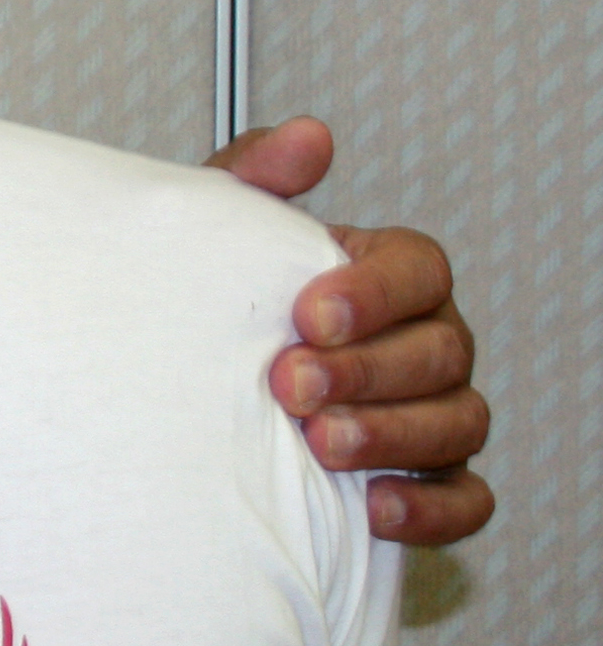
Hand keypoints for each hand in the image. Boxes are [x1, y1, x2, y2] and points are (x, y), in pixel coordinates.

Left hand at [210, 117, 492, 546]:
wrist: (181, 397)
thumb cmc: (220, 306)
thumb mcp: (221, 236)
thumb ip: (256, 179)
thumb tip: (305, 137)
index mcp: (386, 279)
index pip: (419, 269)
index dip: (375, 292)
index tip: (308, 312)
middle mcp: (423, 344)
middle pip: (440, 351)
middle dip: (367, 370)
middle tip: (291, 384)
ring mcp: (434, 414)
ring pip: (459, 424)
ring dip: (392, 435)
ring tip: (322, 444)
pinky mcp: (429, 482)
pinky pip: (464, 501)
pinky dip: (431, 508)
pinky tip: (374, 507)